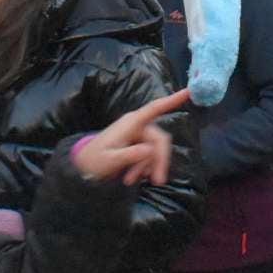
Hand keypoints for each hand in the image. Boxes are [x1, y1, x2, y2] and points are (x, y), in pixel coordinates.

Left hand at [70, 87, 191, 186]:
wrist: (84, 166)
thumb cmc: (94, 160)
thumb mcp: (109, 160)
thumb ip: (129, 155)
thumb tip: (150, 150)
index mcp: (131, 123)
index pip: (154, 108)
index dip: (171, 100)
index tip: (188, 91)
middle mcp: (137, 126)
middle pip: (160, 140)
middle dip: (159, 161)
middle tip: (157, 181)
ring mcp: (138, 136)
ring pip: (155, 151)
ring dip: (147, 167)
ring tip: (130, 180)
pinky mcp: (138, 145)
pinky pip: (150, 156)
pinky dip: (144, 168)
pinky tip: (132, 178)